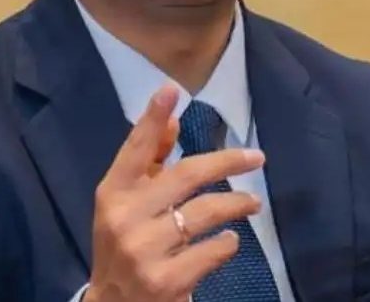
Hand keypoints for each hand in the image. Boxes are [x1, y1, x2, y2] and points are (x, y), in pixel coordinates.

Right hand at [83, 85, 265, 301]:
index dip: (153, 119)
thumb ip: (148, 164)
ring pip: (207, 212)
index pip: (134, 150)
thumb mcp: (127, 205)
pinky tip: (228, 241)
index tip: (172, 89)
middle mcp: (124, 219)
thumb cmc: (125, 246)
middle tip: (257, 158)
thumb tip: (174, 121)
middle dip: (228, 162)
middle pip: (187, 175)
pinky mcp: (167, 281)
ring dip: (238, 204)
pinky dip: (228, 243)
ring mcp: (145, 252)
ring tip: (252, 204)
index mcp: (112, 195)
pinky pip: (214, 250)